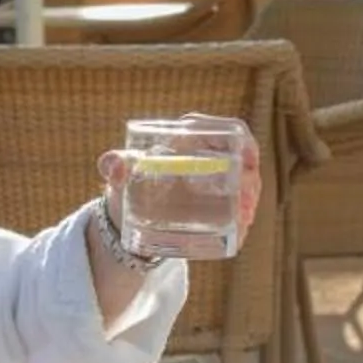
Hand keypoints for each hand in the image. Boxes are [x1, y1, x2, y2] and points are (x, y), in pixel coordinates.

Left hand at [92, 114, 261, 248]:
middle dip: (249, 179)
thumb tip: (113, 165)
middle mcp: (211, 159)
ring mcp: (218, 184)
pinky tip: (240, 230)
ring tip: (243, 218)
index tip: (247, 157)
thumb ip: (113, 165)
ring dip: (250, 201)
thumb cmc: (128, 183)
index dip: (244, 141)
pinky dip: (242, 220)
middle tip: (244, 201)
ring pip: (246, 186)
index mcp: (192, 140)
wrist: (127, 214)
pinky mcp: (218, 208)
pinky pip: (238, 211)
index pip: (229, 131)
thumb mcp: (120, 175)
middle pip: (243, 162)